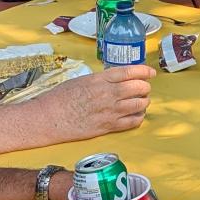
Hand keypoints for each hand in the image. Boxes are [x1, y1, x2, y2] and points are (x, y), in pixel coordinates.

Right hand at [26, 64, 153, 138]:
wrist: (49, 118)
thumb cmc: (60, 97)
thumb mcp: (82, 80)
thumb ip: (101, 80)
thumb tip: (117, 80)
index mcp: (100, 79)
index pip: (130, 72)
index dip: (144, 72)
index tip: (151, 73)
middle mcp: (108, 94)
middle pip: (139, 88)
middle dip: (145, 87)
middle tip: (144, 88)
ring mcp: (109, 111)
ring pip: (139, 104)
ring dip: (144, 102)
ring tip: (141, 101)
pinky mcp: (108, 127)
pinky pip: (133, 122)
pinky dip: (139, 117)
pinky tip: (136, 115)